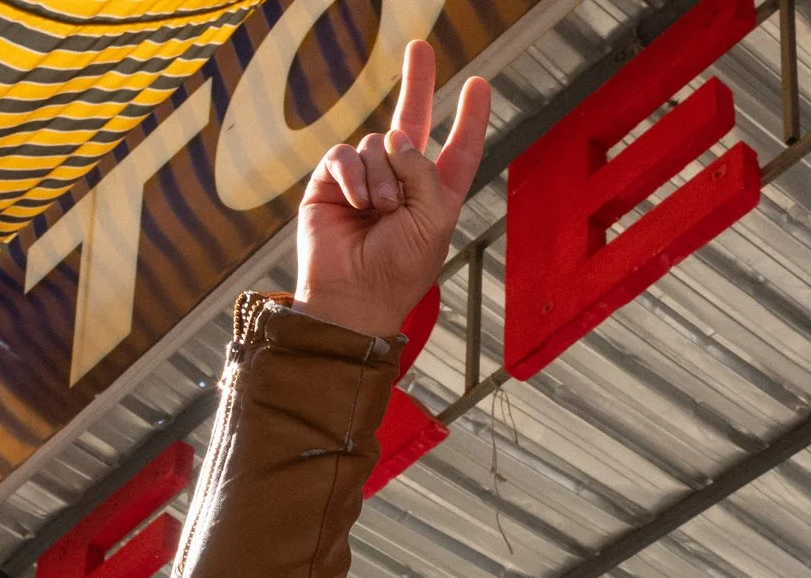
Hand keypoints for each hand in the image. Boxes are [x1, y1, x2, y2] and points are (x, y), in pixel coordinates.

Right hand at [294, 42, 490, 338]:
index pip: (458, 151)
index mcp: (435, 196)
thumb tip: (395, 137)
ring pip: (377, 144)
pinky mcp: (332, 181)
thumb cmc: (399, 269)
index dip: (470, 120)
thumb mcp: (433, 220)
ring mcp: (366, 180)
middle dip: (417, 84)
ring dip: (382, 177)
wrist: (351, 297)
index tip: (479, 86)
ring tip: (379, 211)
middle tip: (419, 46)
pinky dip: (353, 176)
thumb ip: (424, 172)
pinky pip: (345, 154)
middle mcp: (402, 183)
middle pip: (411, 122)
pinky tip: (355, 203)